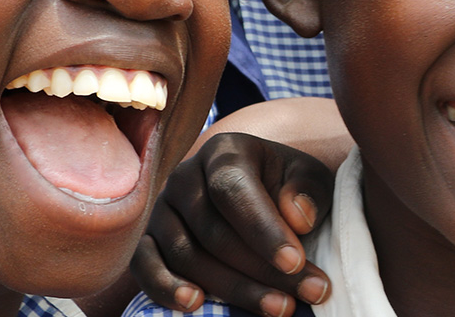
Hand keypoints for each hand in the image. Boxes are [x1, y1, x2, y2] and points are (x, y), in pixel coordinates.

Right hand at [134, 132, 334, 316]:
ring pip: (186, 254)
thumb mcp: (309, 178)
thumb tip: (297, 217)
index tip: (295, 262)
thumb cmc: (286, 187)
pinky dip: (166, 288)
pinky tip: (195, 304)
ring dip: (232, 288)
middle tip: (306, 292)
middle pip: (212, 230)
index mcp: (224, 153)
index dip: (263, 229)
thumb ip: (308, 191)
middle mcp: (185, 177)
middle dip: (261, 269)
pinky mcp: (148, 241)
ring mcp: (162, 210)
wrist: (258, 194)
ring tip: (279, 308)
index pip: (233, 190)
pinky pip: (145, 266)